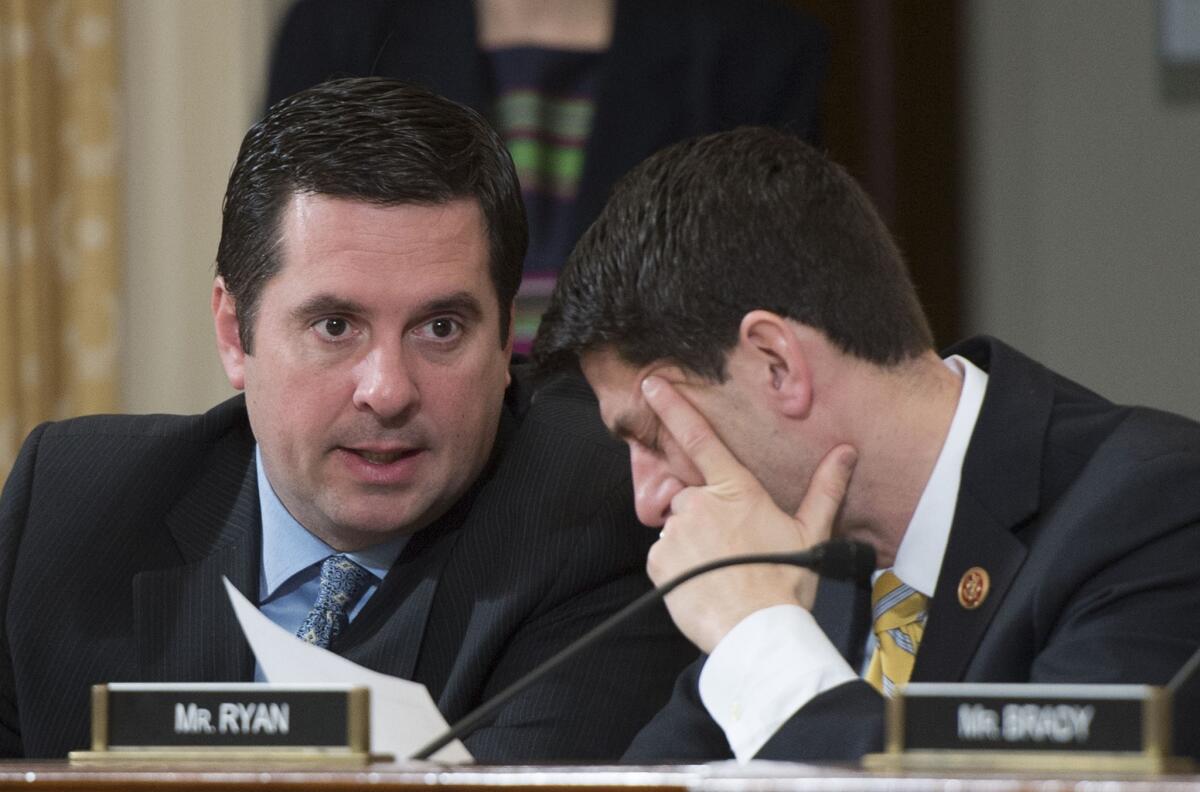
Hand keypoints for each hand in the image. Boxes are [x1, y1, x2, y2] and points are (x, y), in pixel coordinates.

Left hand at [641, 375, 857, 653]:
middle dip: (705, 519)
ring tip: (718, 572)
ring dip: (692, 545)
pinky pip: (664, 557)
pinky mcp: (658, 560)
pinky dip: (677, 568)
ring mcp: (676, 531)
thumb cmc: (784, 582)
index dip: (673, 407)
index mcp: (735, 489)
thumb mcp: (811, 532)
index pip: (699, 437)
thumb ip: (825, 488)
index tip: (652, 383)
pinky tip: (701, 583)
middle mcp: (699, 502)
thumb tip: (845, 453)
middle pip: (692, 498)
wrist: (756, 629)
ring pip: (678, 530)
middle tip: (730, 551)